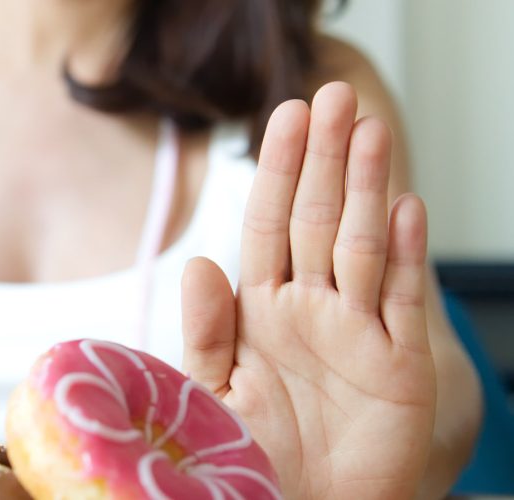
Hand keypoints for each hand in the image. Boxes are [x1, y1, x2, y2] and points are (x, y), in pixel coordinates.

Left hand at [181, 82, 436, 498]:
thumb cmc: (247, 460)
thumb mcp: (210, 394)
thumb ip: (205, 332)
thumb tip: (199, 263)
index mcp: (259, 312)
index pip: (268, 225)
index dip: (278, 171)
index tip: (285, 115)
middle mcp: (309, 312)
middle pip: (318, 220)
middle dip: (325, 159)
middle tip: (334, 96)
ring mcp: (357, 334)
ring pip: (362, 245)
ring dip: (367, 188)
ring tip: (369, 131)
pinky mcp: (399, 367)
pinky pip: (402, 301)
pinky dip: (405, 255)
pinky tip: (406, 206)